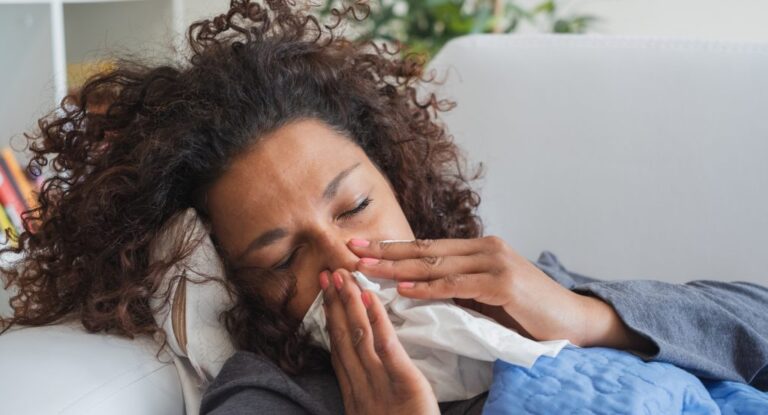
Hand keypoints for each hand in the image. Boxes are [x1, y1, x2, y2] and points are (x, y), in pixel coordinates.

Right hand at [319, 268, 438, 414]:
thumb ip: (373, 393)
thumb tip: (368, 367)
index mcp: (356, 395)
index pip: (340, 349)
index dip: (331, 319)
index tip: (326, 294)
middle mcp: (361, 388)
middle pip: (344, 338)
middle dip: (334, 304)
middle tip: (327, 273)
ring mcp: (378, 387)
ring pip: (359, 337)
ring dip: (349, 303)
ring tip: (343, 275)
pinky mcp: (403, 384)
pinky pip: (386, 347)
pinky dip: (376, 320)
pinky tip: (369, 297)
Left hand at [347, 236, 654, 351]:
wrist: (572, 322)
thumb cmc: (526, 312)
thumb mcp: (485, 295)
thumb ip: (456, 286)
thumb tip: (414, 288)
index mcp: (479, 249)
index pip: (428, 247)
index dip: (393, 247)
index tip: (360, 247)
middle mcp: (486, 248)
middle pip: (426, 250)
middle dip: (385, 251)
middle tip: (350, 249)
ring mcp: (496, 264)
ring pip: (436, 266)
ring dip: (397, 268)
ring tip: (366, 268)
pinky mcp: (504, 284)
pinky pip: (458, 286)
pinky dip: (429, 288)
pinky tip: (404, 289)